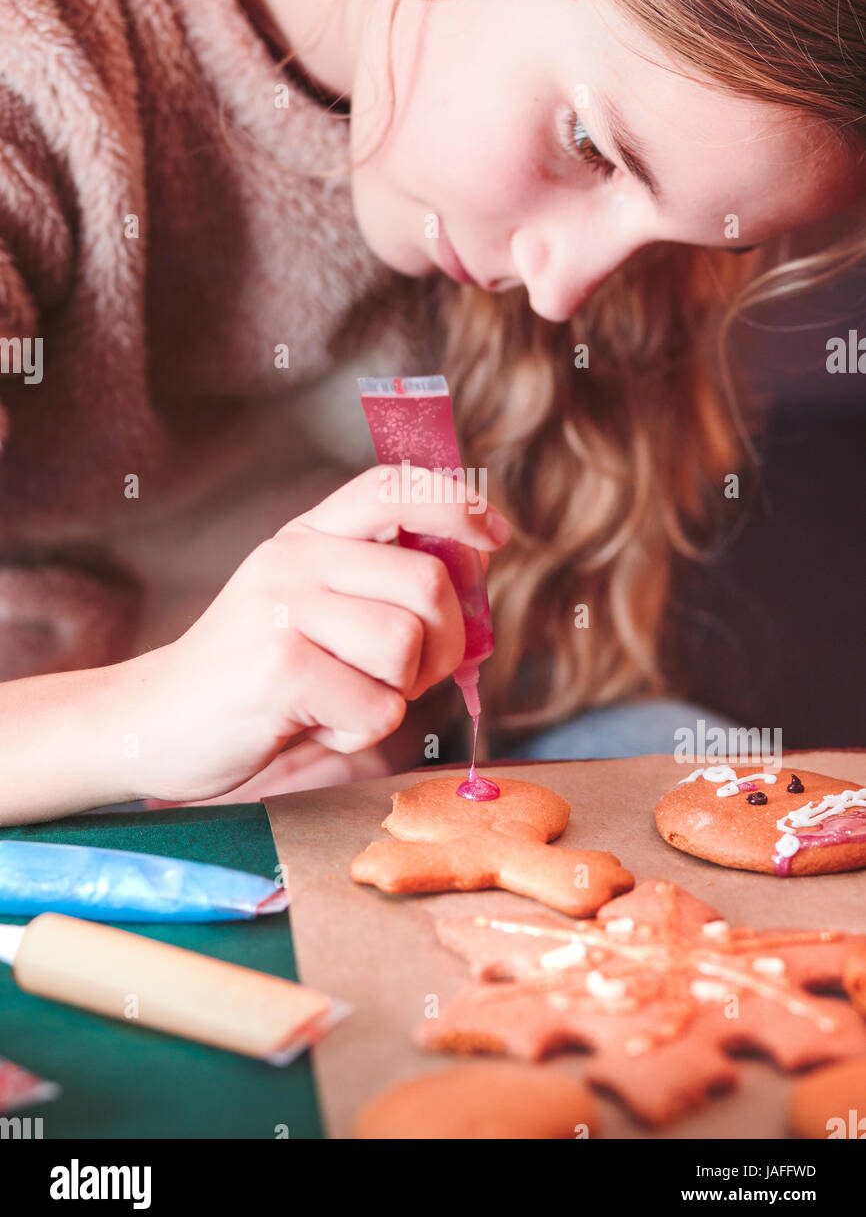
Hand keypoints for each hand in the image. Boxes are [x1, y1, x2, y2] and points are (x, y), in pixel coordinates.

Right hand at [133, 465, 508, 802]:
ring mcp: (285, 609)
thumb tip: (473, 576)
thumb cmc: (252, 674)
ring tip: (345, 698)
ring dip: (397, 693)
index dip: (457, 503)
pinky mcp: (281, 670)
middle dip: (444, 644)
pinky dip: (359, 730)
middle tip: (408, 676)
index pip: (393, 486)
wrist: (154, 722)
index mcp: (307, 536)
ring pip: (409, 647)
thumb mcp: (307, 606)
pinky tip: (313, 722)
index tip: (494, 537)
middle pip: (428, 582)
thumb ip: (375, 585)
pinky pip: (378, 707)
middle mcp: (295, 559)